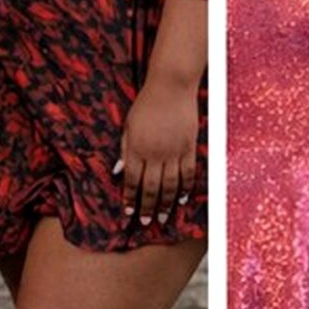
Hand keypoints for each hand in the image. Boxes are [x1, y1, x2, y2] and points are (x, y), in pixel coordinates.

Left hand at [113, 75, 198, 224]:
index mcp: (137, 148)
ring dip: (165, 203)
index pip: (132, 180)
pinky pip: (188, 173)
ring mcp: (174, 151)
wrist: (171, 87)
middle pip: (150, 187)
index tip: (128, 211)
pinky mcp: (189, 147)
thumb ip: (125, 149)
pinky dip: (186, 188)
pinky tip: (182, 199)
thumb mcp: (128, 125)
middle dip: (147, 207)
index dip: (130, 198)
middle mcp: (155, 153)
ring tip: (162, 216)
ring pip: (170, 185)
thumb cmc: (146, 104)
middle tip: (146, 221)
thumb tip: (119, 171)